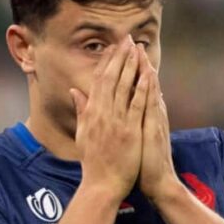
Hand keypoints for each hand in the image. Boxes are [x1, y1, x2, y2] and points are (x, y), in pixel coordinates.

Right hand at [70, 35, 148, 197]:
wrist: (102, 184)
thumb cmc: (94, 162)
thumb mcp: (82, 133)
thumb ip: (81, 111)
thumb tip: (75, 91)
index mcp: (91, 113)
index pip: (99, 81)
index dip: (107, 62)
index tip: (114, 47)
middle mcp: (102, 113)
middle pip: (111, 78)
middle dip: (120, 57)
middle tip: (127, 39)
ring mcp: (116, 121)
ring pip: (124, 87)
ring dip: (131, 66)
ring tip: (138, 49)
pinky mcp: (130, 130)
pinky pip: (137, 105)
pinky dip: (142, 88)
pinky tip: (148, 74)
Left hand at [135, 48, 179, 201]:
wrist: (158, 183)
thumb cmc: (144, 164)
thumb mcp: (135, 140)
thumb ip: (131, 122)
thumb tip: (125, 109)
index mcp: (143, 117)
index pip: (136, 89)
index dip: (130, 71)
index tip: (123, 53)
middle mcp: (151, 115)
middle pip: (144, 85)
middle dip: (137, 63)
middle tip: (132, 42)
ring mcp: (154, 121)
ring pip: (150, 91)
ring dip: (145, 70)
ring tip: (141, 51)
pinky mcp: (155, 129)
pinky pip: (152, 106)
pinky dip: (150, 90)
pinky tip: (149, 76)